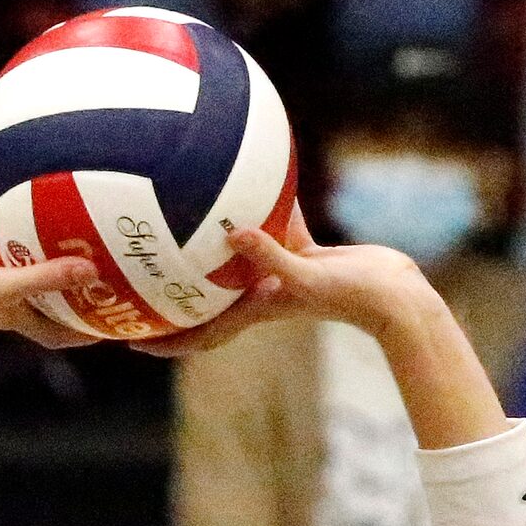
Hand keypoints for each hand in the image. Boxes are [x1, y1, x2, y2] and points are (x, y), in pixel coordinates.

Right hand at [0, 158, 98, 345]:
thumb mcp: (1, 287)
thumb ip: (44, 276)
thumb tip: (92, 270)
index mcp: (10, 312)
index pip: (53, 328)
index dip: (79, 327)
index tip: (107, 317)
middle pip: (29, 283)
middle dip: (51, 266)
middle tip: (79, 238)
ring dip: (2, 222)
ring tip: (24, 190)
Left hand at [135, 202, 436, 356]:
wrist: (396, 294)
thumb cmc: (355, 295)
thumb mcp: (308, 274)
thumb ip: (270, 255)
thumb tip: (233, 232)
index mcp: (255, 310)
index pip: (199, 335)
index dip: (164, 342)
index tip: (129, 342)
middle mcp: (261, 296)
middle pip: (205, 301)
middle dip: (172, 296)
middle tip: (136, 281)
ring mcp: (280, 276)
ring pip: (234, 264)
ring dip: (210, 251)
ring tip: (177, 225)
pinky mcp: (302, 256)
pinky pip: (269, 233)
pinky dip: (257, 214)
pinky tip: (245, 183)